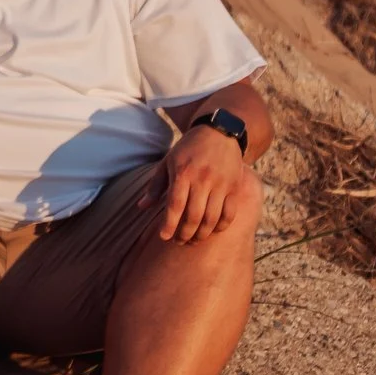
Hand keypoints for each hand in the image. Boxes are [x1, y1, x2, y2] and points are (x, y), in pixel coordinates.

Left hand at [144, 125, 244, 244]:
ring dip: (202, 234)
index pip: (175, 205)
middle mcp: (202, 179)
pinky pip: (229, 213)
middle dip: (185, 234)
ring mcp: (220, 184)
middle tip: (179, 242)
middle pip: (193, 216)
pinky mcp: (234, 187)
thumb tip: (141, 207)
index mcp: (183, 173)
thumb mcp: (168, 162)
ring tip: (194, 240)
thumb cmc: (189, 149)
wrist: (219, 132)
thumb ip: (155, 186)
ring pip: (211, 218)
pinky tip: (212, 231)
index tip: (164, 237)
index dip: (169, 225)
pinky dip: (221, 226)